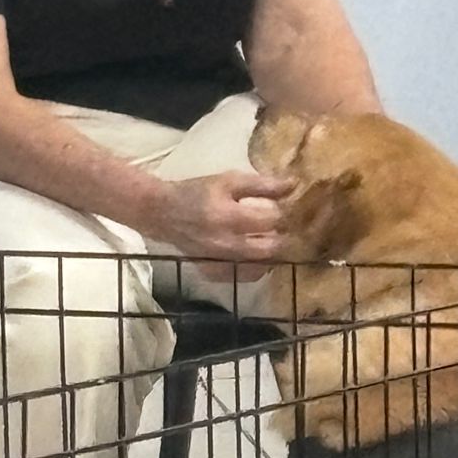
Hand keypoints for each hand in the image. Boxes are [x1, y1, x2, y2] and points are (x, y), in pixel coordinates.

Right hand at [143, 170, 292, 267]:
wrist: (164, 213)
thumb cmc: (198, 192)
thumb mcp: (229, 181)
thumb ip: (262, 184)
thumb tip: (294, 185)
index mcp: (227, 216)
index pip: (271, 220)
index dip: (282, 214)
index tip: (282, 209)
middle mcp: (224, 244)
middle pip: (270, 248)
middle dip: (280, 236)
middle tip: (278, 227)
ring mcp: (218, 262)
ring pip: (261, 266)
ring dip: (269, 253)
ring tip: (266, 239)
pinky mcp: (214, 273)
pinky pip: (245, 276)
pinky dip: (254, 265)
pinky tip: (252, 252)